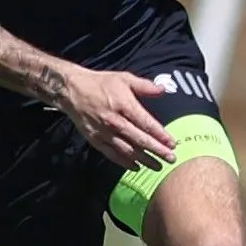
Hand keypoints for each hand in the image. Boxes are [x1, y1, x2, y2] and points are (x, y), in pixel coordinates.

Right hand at [57, 66, 176, 169]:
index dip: (160, 135)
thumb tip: (163, 89)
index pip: (146, 124)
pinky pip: (112, 154)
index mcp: (124, 105)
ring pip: (127, 150)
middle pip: (139, 140)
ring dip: (144, 160)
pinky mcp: (95, 139)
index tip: (172, 144)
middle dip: (157, 151)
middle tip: (171, 160)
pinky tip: (136, 167)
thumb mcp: (124, 79)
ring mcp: (104, 132)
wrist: (72, 90)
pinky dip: (124, 162)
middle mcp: (114, 121)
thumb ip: (145, 86)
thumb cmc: (101, 83)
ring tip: (157, 166)